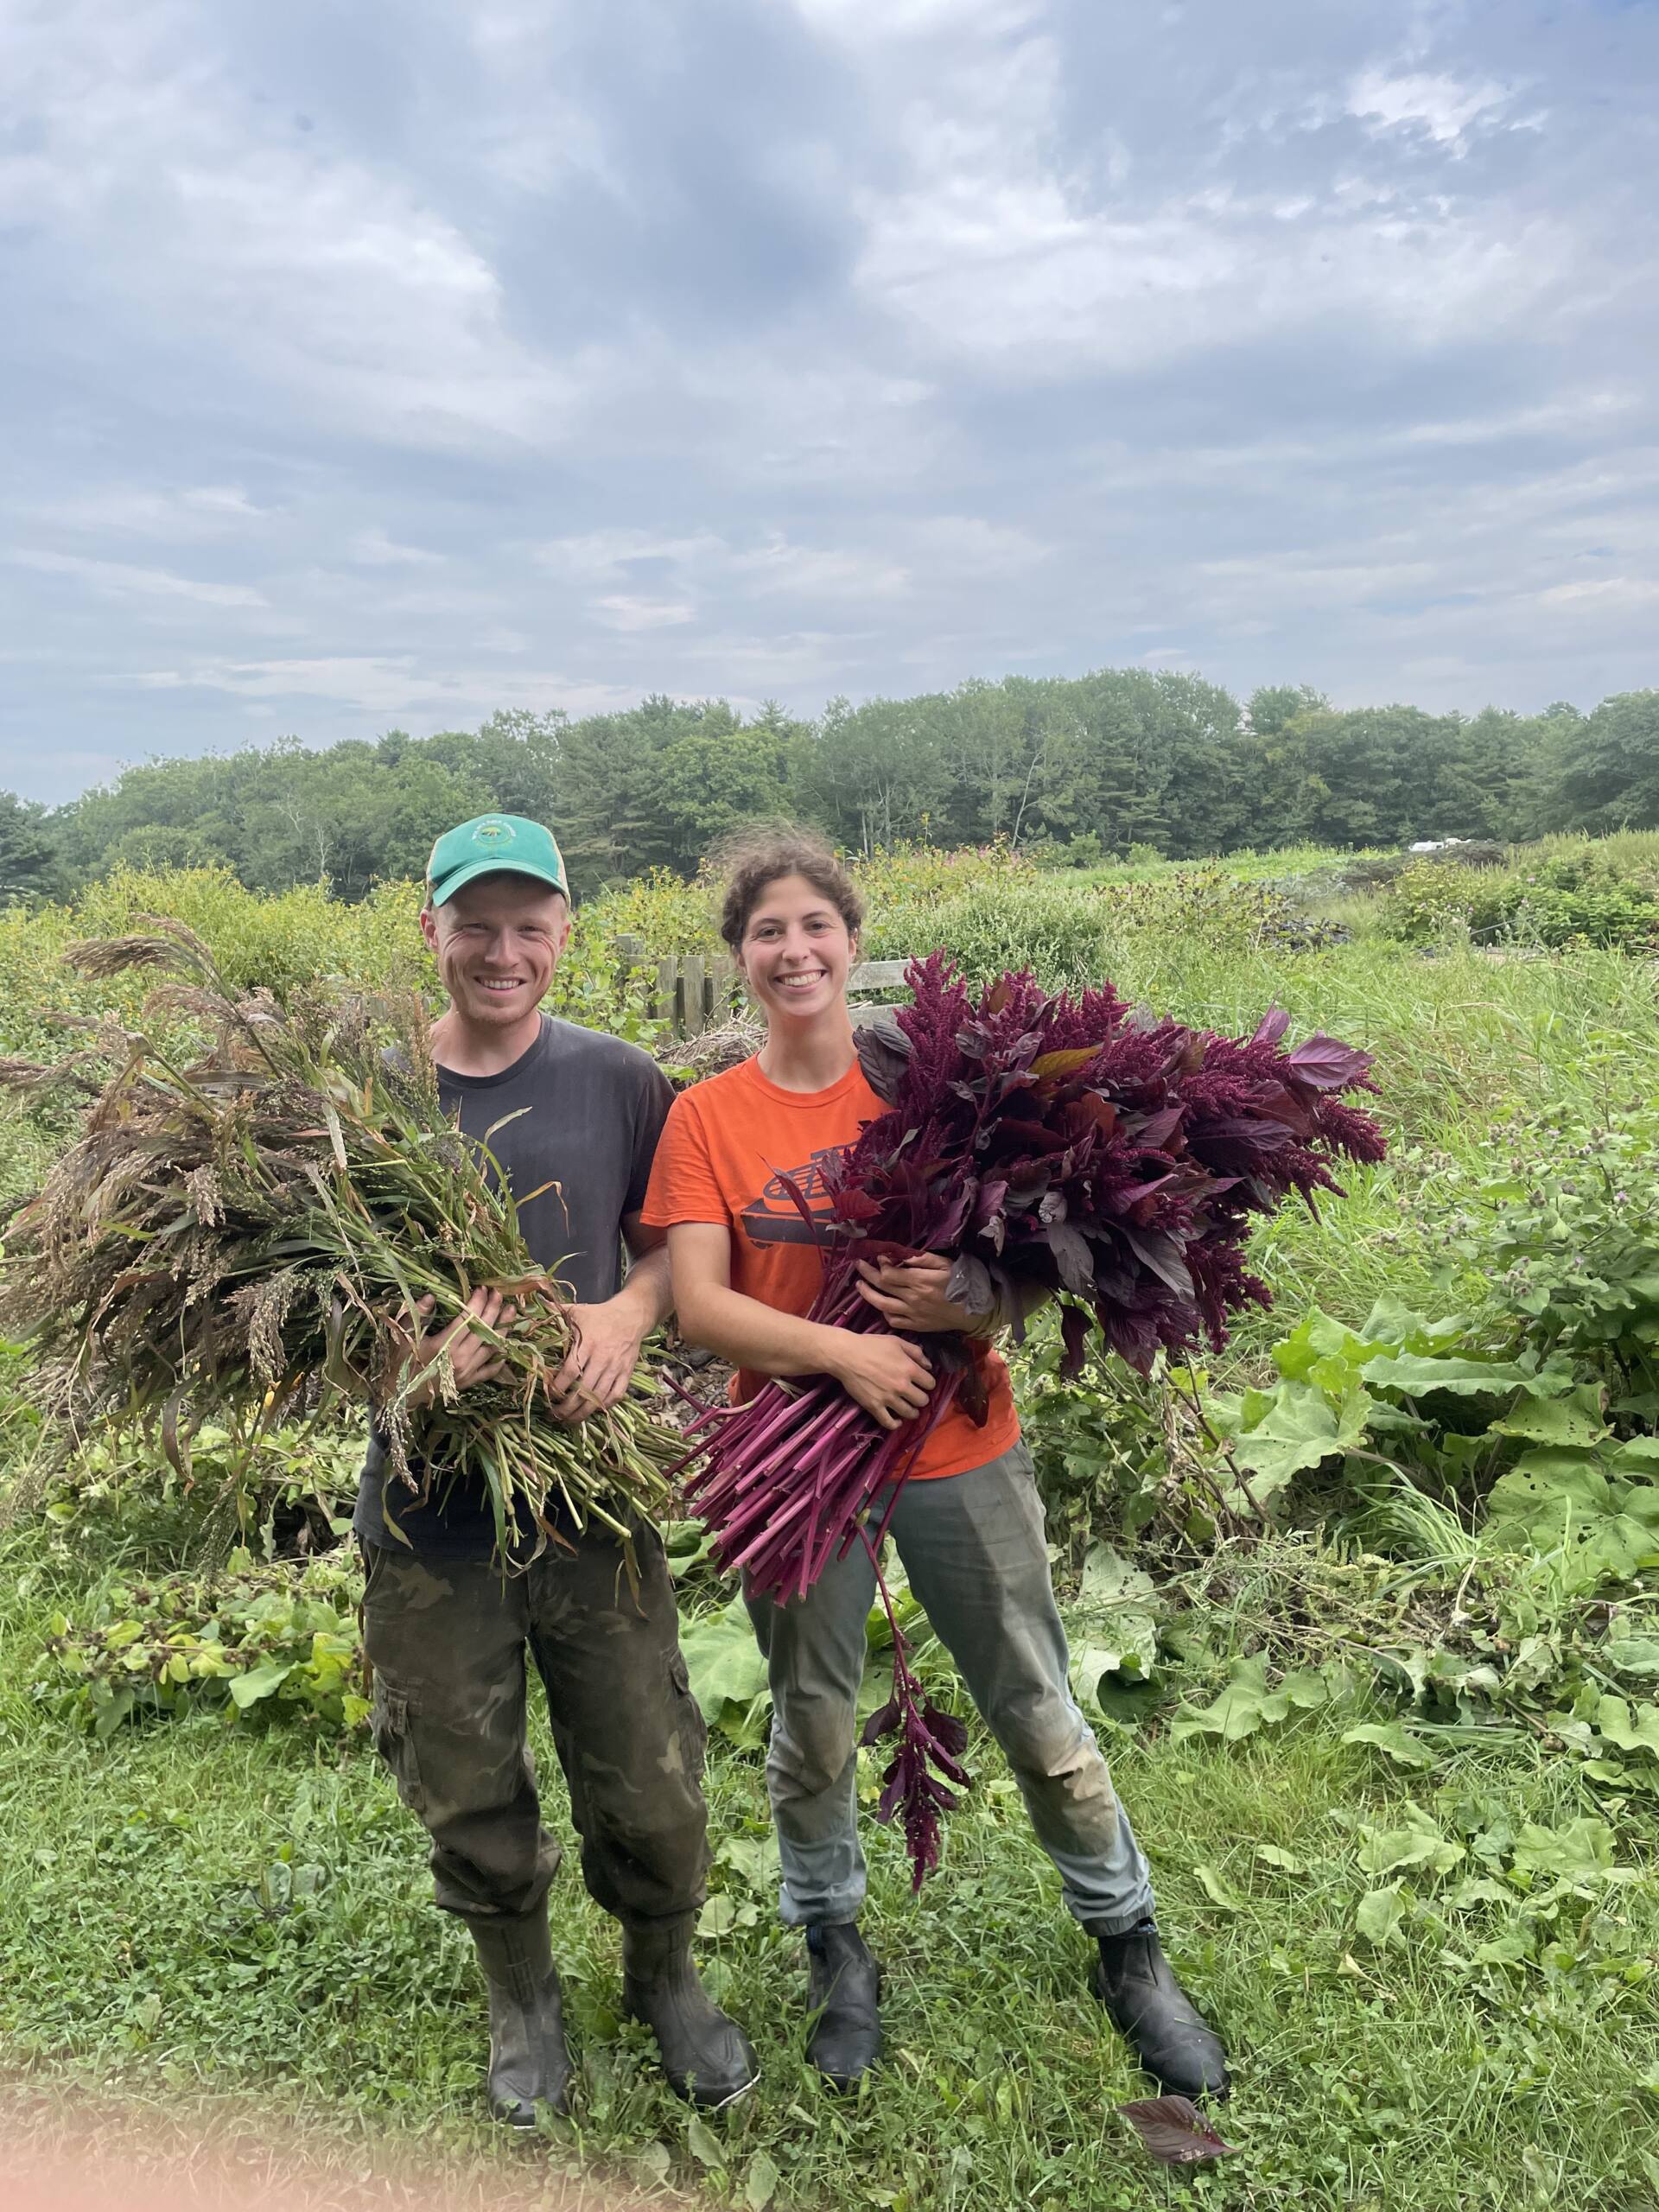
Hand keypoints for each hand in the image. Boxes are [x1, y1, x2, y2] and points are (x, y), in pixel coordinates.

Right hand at [396, 1288, 515, 1407]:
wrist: (400, 1393)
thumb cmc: (402, 1360)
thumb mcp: (404, 1334)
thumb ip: (418, 1314)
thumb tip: (432, 1295)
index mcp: (444, 1345)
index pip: (468, 1319)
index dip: (477, 1302)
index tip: (482, 1288)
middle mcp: (460, 1359)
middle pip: (483, 1330)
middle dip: (493, 1309)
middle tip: (499, 1294)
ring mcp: (467, 1372)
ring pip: (492, 1348)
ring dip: (503, 1328)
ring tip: (510, 1312)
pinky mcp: (469, 1382)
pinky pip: (491, 1369)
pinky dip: (501, 1356)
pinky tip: (506, 1342)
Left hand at [544, 1297, 647, 1426]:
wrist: (631, 1316)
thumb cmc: (599, 1315)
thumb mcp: (577, 1311)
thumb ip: (554, 1314)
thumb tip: (531, 1311)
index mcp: (588, 1342)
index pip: (571, 1371)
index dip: (558, 1386)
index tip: (548, 1395)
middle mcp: (602, 1357)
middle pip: (583, 1390)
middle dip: (567, 1407)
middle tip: (554, 1415)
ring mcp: (616, 1367)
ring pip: (598, 1397)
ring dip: (582, 1412)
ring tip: (569, 1420)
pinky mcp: (626, 1373)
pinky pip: (615, 1396)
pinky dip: (603, 1407)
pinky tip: (591, 1411)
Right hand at [829, 1329, 935, 1430]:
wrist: (846, 1355)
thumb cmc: (871, 1345)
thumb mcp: (897, 1342)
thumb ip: (916, 1352)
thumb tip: (929, 1366)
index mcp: (910, 1369)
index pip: (930, 1384)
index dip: (928, 1383)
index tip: (922, 1383)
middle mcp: (902, 1386)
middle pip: (923, 1401)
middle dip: (921, 1398)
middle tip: (915, 1395)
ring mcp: (888, 1398)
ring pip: (910, 1413)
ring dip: (912, 1411)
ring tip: (909, 1408)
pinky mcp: (874, 1407)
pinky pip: (889, 1423)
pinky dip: (895, 1424)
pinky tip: (897, 1421)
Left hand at [855, 1254, 985, 1335]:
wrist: (975, 1312)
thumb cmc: (962, 1284)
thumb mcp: (946, 1264)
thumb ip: (923, 1259)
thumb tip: (901, 1255)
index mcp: (920, 1281)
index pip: (890, 1273)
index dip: (880, 1264)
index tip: (878, 1256)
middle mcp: (913, 1298)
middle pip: (882, 1286)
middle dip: (867, 1274)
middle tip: (858, 1264)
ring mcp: (913, 1314)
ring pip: (882, 1305)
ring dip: (868, 1294)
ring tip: (860, 1285)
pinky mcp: (916, 1326)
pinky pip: (894, 1321)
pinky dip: (885, 1313)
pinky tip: (882, 1305)